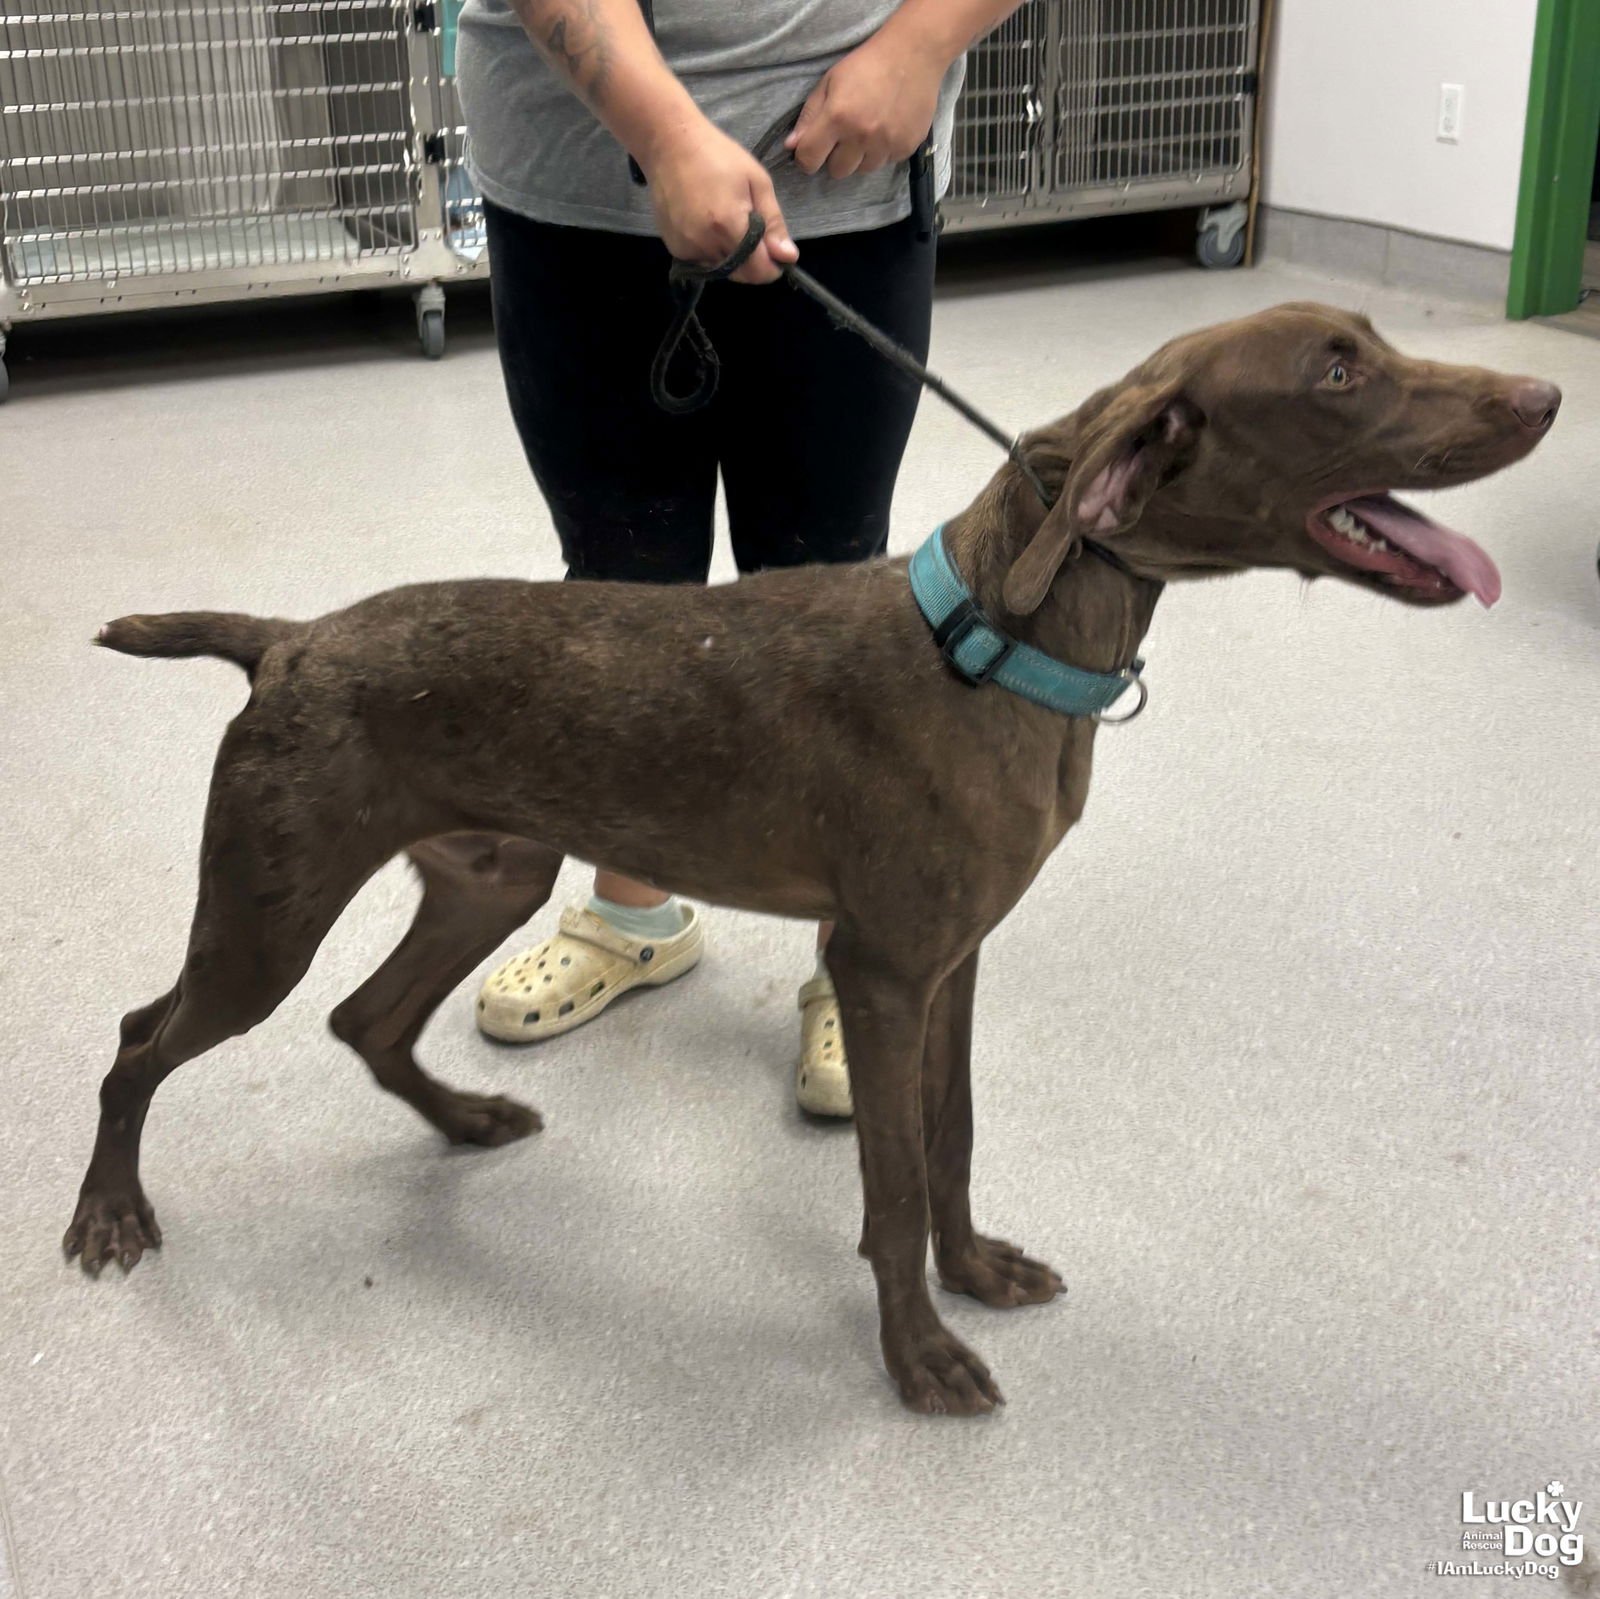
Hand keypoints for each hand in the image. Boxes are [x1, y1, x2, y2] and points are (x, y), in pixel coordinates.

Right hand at [641, 118, 798, 282]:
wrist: (669, 144)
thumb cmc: (718, 155)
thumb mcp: (757, 182)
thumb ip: (773, 223)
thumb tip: (789, 257)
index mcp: (728, 226)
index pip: (759, 271)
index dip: (773, 267)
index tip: (777, 252)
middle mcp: (706, 245)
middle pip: (742, 275)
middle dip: (755, 263)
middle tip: (753, 232)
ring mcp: (687, 249)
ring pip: (723, 270)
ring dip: (734, 258)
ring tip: (729, 224)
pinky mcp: (675, 249)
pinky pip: (703, 263)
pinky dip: (713, 253)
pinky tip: (710, 226)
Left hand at [786, 28, 945, 178]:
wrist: (913, 54)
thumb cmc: (866, 65)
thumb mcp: (830, 82)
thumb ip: (809, 116)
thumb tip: (792, 146)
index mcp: (838, 117)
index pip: (809, 159)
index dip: (806, 158)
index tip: (811, 151)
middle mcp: (861, 135)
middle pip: (837, 171)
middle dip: (835, 157)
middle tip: (844, 136)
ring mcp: (886, 144)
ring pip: (862, 169)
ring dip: (860, 156)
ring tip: (867, 130)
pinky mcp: (906, 147)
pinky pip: (886, 162)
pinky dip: (883, 151)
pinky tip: (886, 127)